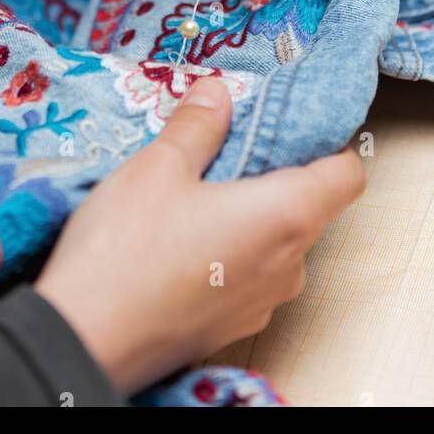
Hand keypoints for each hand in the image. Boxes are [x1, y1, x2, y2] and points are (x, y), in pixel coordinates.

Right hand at [35, 77, 366, 395]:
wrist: (85, 342)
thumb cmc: (127, 251)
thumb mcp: (159, 167)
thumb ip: (198, 125)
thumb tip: (219, 91)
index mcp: (287, 216)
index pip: (348, 175)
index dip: (329, 144)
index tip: (290, 125)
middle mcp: (289, 265)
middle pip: (310, 207)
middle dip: (275, 175)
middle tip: (226, 149)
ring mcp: (261, 304)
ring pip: (277, 245)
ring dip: (249, 217)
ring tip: (195, 194)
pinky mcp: (229, 328)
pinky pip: (248, 277)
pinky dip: (228, 253)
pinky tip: (180, 242)